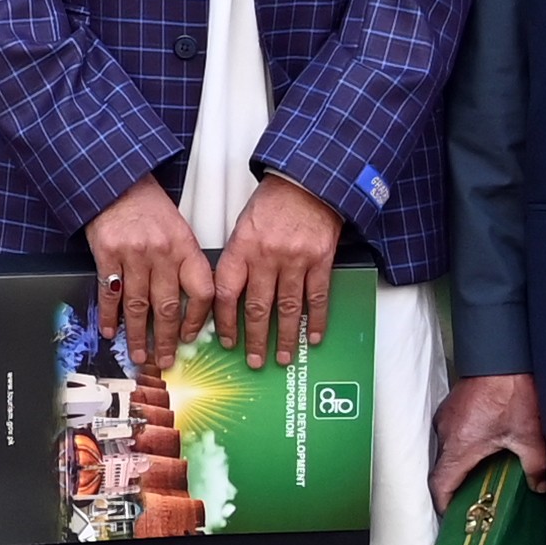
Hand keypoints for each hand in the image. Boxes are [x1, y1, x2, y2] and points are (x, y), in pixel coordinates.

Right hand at [84, 177, 208, 372]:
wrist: (117, 182)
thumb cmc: (149, 209)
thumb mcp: (178, 230)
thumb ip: (185, 264)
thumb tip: (189, 307)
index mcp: (185, 246)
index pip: (202, 291)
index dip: (197, 319)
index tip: (189, 337)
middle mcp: (162, 252)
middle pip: (167, 307)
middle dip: (166, 340)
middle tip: (164, 360)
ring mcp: (133, 254)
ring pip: (138, 306)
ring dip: (138, 335)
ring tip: (139, 354)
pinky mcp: (107, 254)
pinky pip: (110, 294)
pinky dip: (110, 316)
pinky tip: (111, 330)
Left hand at [208, 174, 345, 367]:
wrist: (306, 183)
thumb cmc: (272, 205)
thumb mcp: (243, 227)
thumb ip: (237, 261)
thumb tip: (229, 298)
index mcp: (241, 248)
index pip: (227, 294)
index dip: (225, 322)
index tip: (226, 341)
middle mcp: (266, 257)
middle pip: (258, 308)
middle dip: (255, 340)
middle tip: (254, 361)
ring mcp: (295, 259)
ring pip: (288, 308)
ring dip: (285, 337)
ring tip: (282, 357)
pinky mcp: (320, 260)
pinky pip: (317, 297)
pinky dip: (315, 320)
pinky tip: (312, 337)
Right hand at [431, 371, 539, 507]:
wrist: (504, 353)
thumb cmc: (512, 390)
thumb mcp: (530, 435)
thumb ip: (536, 467)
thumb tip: (539, 486)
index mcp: (458, 445)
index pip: (439, 485)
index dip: (444, 506)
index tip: (454, 517)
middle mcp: (446, 432)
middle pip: (442, 469)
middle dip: (456, 488)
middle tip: (473, 501)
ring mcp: (447, 416)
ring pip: (448, 450)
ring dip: (461, 465)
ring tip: (483, 476)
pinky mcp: (454, 406)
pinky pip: (452, 434)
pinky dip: (464, 447)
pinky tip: (486, 447)